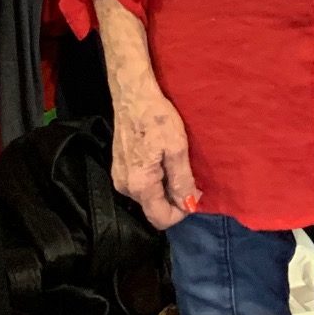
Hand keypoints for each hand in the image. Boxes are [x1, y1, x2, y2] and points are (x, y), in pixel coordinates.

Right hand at [110, 81, 199, 231]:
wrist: (133, 96)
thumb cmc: (157, 118)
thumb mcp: (177, 147)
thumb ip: (182, 180)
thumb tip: (189, 205)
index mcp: (140, 185)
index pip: (160, 218)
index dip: (181, 212)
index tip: (195, 195)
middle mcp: (125, 187)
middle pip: (154, 209)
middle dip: (174, 200)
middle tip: (191, 178)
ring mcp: (119, 178)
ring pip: (148, 197)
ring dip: (165, 189)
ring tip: (178, 166)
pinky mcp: (119, 168)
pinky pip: (141, 185)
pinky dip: (155, 180)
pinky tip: (164, 161)